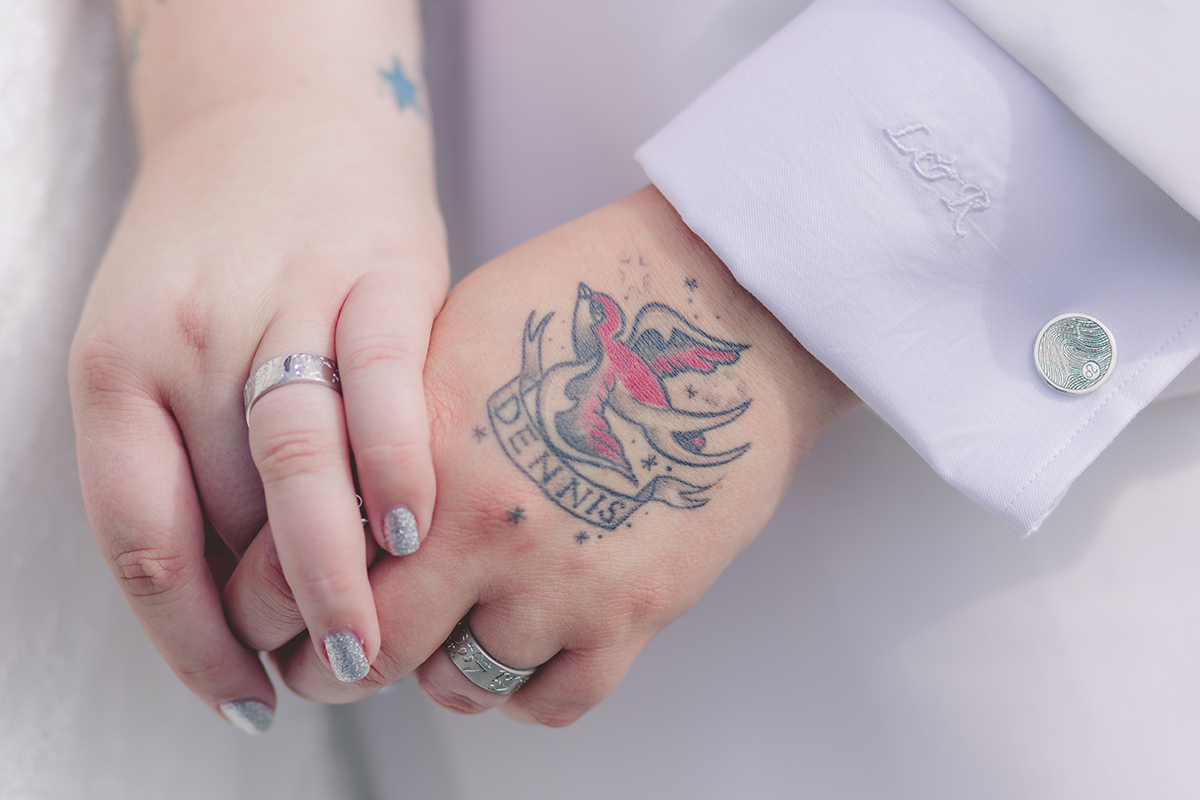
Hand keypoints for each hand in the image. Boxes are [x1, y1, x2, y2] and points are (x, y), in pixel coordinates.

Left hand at [70, 0, 443, 725]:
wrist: (281, 117)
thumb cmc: (218, 251)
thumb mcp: (155, 346)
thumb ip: (187, 463)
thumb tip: (243, 603)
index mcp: (117, 367)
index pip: (139, 536)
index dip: (187, 640)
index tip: (239, 695)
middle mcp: (191, 338)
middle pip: (225, 512)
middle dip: (270, 619)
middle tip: (320, 678)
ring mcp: (288, 303)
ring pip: (296, 464)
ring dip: (328, 571)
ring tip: (361, 646)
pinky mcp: (384, 278)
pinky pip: (385, 388)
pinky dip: (396, 464)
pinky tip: (410, 527)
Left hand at [225, 186, 857, 723]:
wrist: (724, 311)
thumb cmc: (588, 308)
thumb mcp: (456, 337)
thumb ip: (389, 429)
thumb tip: (333, 496)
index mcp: (424, 453)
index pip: (305, 569)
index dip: (264, 609)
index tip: (265, 620)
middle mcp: (485, 528)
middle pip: (370, 653)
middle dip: (333, 667)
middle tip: (329, 660)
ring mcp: (565, 579)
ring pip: (460, 686)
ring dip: (438, 670)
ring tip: (444, 636)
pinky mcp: (638, 610)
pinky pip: (558, 702)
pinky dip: (526, 690)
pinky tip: (521, 650)